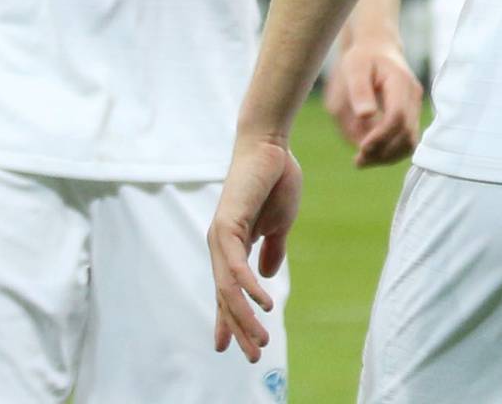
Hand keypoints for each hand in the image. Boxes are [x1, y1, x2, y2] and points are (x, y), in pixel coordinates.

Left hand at [208, 137, 302, 362]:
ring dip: (245, 316)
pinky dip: (249, 287)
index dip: (230, 320)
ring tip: (262, 339)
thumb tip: (269, 277)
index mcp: (233, 246)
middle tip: (254, 356)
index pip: (228, 291)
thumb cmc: (276, 179)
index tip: (231, 348)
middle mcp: (221, 245)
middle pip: (226, 297)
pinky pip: (238, 267)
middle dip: (240, 328)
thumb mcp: (281, 222)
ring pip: (229, 289)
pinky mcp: (227, 226)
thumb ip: (273, 248)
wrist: (272, 146)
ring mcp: (220, 237)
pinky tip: (266, 302)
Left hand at [323, 38, 422, 167]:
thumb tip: (366, 116)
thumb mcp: (354, 68)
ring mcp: (415, 106)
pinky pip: (406, 140)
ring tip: (362, 160)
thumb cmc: (362, 59)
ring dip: (388, 156)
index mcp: (400, 81)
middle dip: (383, 151)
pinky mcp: (411, 115)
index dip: (381, 136)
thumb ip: (358, 91)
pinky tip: (369, 153)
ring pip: (410, 142)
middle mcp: (413, 95)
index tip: (361, 148)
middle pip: (407, 133)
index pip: (397, 116)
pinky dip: (390, 151)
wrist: (377, 49)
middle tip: (358, 160)